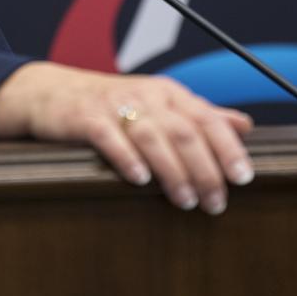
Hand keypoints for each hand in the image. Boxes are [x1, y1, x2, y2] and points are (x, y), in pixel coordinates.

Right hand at [0, 61, 254, 214]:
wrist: (51, 93)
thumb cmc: (112, 104)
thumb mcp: (159, 104)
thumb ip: (200, 115)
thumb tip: (245, 125)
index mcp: (169, 94)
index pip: (207, 118)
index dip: (228, 148)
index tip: (243, 177)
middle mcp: (146, 96)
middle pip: (184, 131)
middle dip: (205, 169)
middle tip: (215, 202)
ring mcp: (115, 105)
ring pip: (152, 136)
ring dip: (173, 170)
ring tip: (185, 200)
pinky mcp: (85, 117)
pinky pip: (109, 136)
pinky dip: (127, 157)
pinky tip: (140, 179)